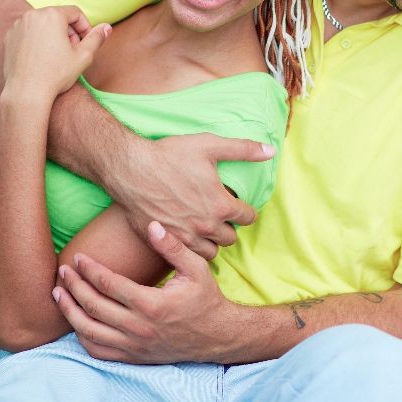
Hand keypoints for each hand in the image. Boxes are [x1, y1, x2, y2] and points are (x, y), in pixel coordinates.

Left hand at [2, 6, 110, 102]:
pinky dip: (36, 40)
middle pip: (58, 16)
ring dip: (52, 34)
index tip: (85, 42)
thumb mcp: (83, 56)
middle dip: (68, 31)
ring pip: (42, 24)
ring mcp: (18, 26)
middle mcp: (33, 15)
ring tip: (56, 55)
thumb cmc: (55, 75)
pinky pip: (28, 32)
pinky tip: (40, 58)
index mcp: (52, 15)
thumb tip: (107, 27)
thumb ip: (96, 38)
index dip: (84, 27)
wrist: (26, 93)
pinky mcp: (9, 37)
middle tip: (72, 51)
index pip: (75, 13)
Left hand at [54, 222, 241, 362]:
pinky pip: (98, 351)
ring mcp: (133, 345)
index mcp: (151, 304)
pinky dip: (82, 336)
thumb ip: (173, 246)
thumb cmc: (205, 298)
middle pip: (93, 306)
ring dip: (70, 312)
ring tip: (58, 294)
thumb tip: (152, 225)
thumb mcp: (196, 267)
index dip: (90, 270)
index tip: (78, 257)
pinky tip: (75, 320)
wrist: (216, 336)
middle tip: (62, 270)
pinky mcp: (133, 356)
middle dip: (73, 286)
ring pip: (89, 331)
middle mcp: (138, 327)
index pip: (109, 285)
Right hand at [114, 133, 274, 259]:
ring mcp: (185, 237)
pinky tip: (186, 233)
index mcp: (220, 205)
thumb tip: (270, 151)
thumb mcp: (210, 145)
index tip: (238, 204)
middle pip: (231, 238)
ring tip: (205, 226)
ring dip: (212, 241)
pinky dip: (191, 248)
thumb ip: (243, 149)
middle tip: (220, 214)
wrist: (130, 169)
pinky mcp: (165, 242)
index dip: (245, 210)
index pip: (248, 218)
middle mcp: (205, 226)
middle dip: (229, 226)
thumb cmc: (169, 155)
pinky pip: (187, 255)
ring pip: (211, 252)